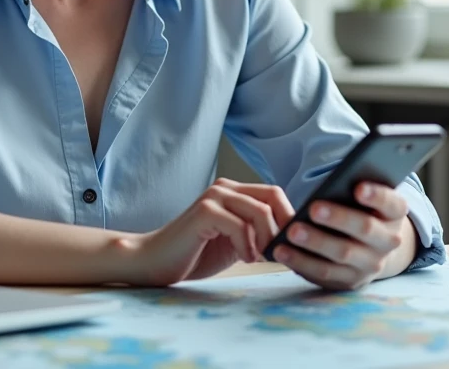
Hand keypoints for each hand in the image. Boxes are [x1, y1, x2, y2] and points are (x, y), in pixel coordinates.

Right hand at [123, 178, 293, 286]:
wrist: (155, 261)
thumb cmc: (195, 254)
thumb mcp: (236, 242)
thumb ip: (258, 234)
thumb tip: (293, 239)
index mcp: (234, 191)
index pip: (274, 194)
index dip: (290, 217)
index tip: (293, 244)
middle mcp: (225, 187)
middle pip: (273, 195)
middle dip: (284, 226)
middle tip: (281, 252)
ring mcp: (213, 196)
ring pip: (260, 210)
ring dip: (267, 239)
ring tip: (258, 257)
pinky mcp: (204, 211)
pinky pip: (240, 226)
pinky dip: (247, 246)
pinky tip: (243, 258)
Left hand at [271, 182, 417, 291]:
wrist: (368, 245)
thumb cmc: (358, 208)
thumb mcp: (364, 195)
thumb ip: (354, 186)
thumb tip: (334, 181)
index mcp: (394, 214)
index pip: (392, 204)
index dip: (377, 196)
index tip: (358, 188)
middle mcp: (388, 241)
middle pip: (365, 229)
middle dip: (339, 218)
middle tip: (313, 209)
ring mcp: (371, 264)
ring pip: (343, 254)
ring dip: (316, 243)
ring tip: (291, 231)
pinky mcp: (349, 280)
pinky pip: (324, 273)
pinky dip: (301, 262)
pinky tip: (281, 250)